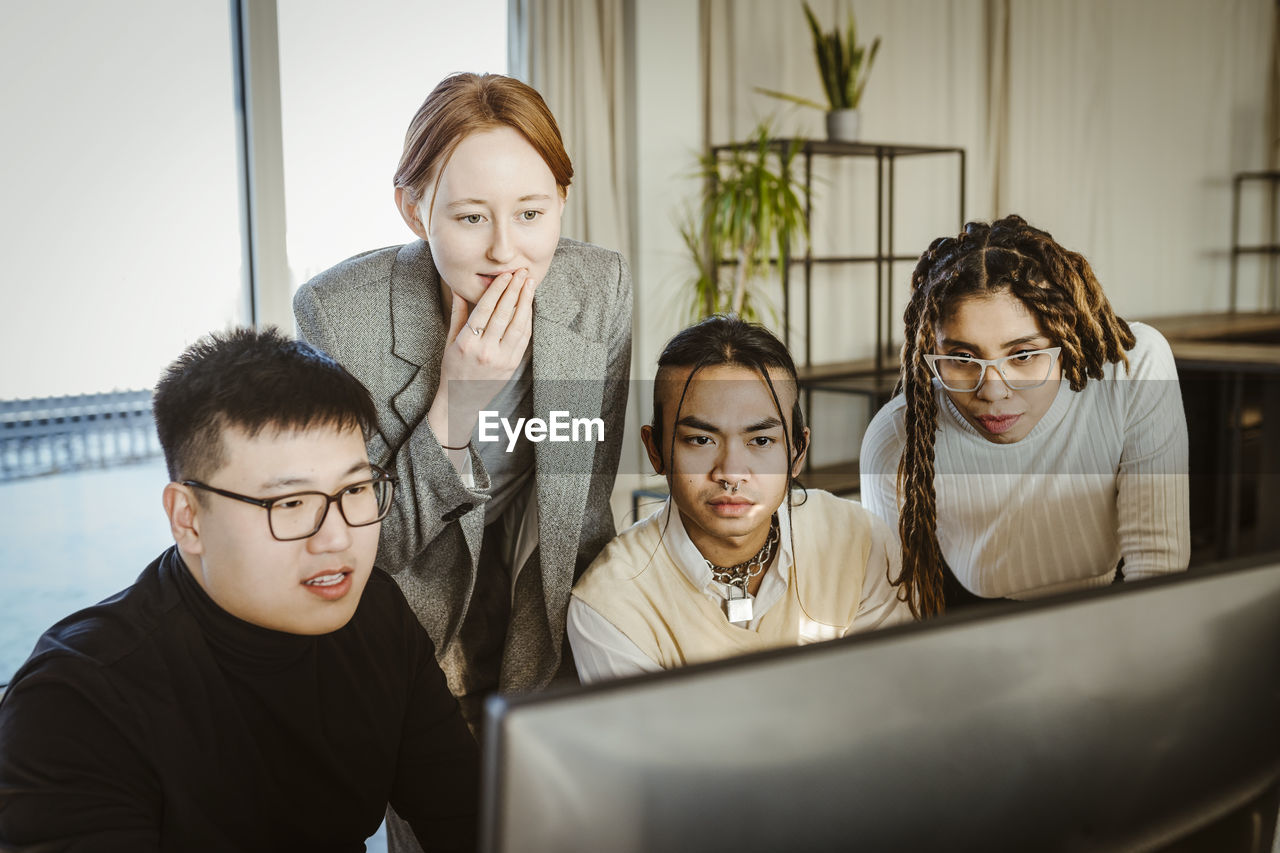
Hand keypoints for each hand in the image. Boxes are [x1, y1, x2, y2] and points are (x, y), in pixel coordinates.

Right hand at [428, 269, 536, 447]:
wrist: (462, 400)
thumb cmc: (453, 368)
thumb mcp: (450, 341)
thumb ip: (458, 314)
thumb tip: (459, 288)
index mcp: (467, 343)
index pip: (485, 309)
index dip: (498, 290)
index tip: (506, 275)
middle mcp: (485, 351)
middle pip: (504, 314)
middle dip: (515, 290)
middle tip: (522, 272)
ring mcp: (501, 359)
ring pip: (518, 325)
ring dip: (525, 302)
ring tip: (530, 284)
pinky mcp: (512, 365)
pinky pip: (523, 338)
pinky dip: (527, 320)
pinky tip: (529, 306)